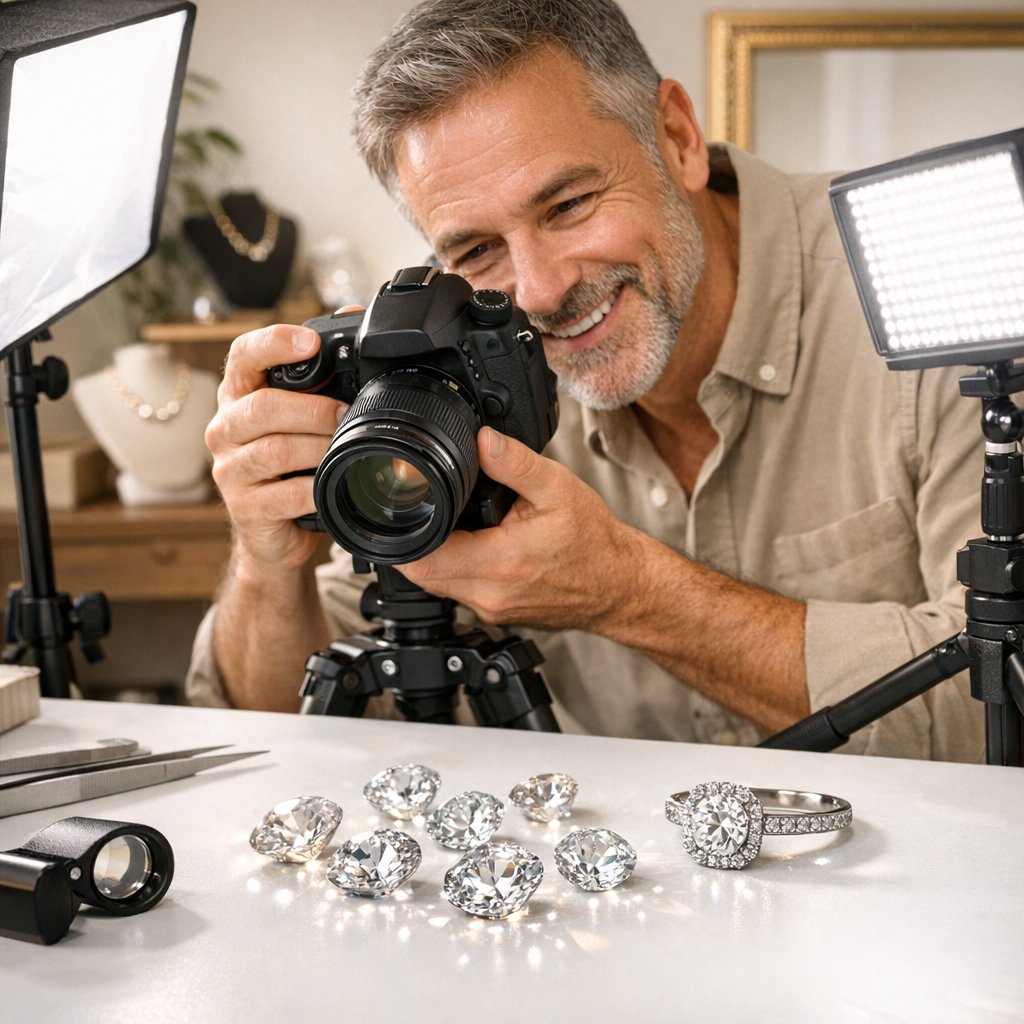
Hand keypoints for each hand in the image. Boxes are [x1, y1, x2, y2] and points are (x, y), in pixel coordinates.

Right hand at [205, 322, 344, 570]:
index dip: (273, 344)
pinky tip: (330, 484)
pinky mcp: (245, 508)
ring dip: (318, 447)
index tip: (310, 343)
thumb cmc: (292, 465)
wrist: (278, 532)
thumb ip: (321, 371)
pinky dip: (315, 487)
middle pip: (263, 407)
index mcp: (240, 396)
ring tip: (343, 448)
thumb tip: (349, 313)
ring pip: (274, 450)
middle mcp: (226, 429)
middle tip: (346, 413)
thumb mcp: (303, 416)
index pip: (243, 356)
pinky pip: (284, 494)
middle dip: (313, 409)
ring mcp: (230, 470)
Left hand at [399, 426, 644, 630]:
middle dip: (417, 541)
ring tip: (455, 525)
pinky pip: (458, 592)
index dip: (404, 535)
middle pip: (422, 574)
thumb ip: (514, 462)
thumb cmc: (593, 542)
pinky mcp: (496, 614)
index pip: (423, 560)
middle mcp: (490, 594)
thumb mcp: (557, 488)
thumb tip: (481, 440)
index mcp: (500, 562)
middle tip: (429, 511)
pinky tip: (473, 545)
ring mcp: (492, 610)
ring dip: (436, 555)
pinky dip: (456, 568)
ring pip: (437, 585)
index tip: (409, 509)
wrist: (619, 585)